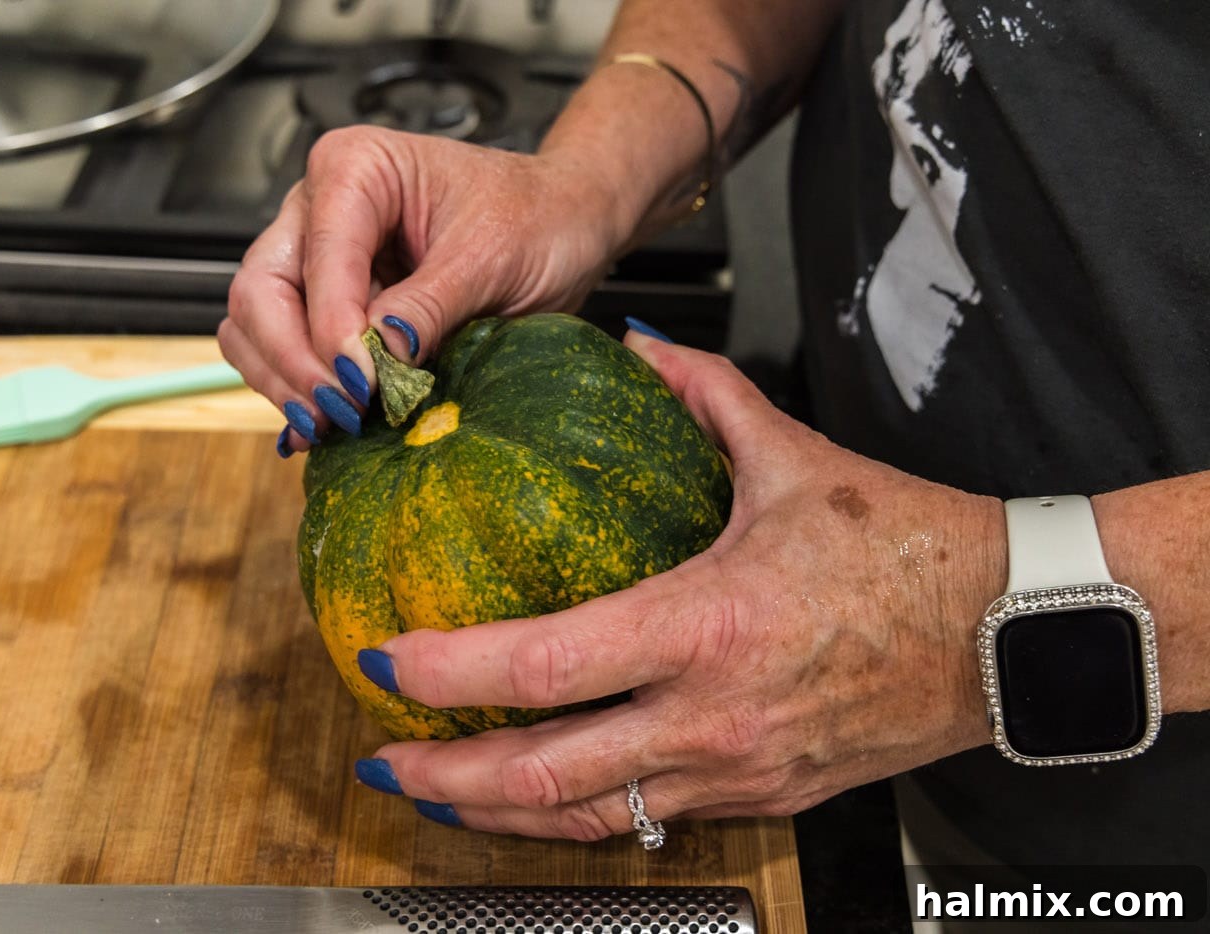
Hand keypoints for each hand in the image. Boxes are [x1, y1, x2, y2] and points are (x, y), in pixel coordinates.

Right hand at [219, 126, 627, 454]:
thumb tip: (378, 353)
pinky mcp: (326, 305)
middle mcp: (319, 209)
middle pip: (262, 291)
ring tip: (332, 425)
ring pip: (255, 324)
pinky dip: (295, 388)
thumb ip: (430, 304)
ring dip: (284, 381)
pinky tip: (325, 423)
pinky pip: (281, 350)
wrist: (564, 225)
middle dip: (293, 360)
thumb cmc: (536, 217)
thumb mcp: (493, 258)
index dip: (331, 327)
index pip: (320, 257)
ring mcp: (315, 259)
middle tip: (341, 412)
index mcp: (355, 169)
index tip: (361, 384)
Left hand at [352, 332, 1006, 838]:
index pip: (547, 666)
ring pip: (591, 819)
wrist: (1006, 631)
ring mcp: (738, 773)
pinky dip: (579, 817)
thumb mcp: (794, 458)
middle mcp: (715, 717)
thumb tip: (636, 348)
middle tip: (385, 757)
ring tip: (440, 793)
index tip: (390, 659)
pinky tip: (541, 799)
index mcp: (711, 626)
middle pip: (548, 775)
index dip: (453, 672)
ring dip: (500, 815)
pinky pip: (648, 823)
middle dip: (448, 777)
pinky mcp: (762, 800)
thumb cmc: (909, 549)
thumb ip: (701, 396)